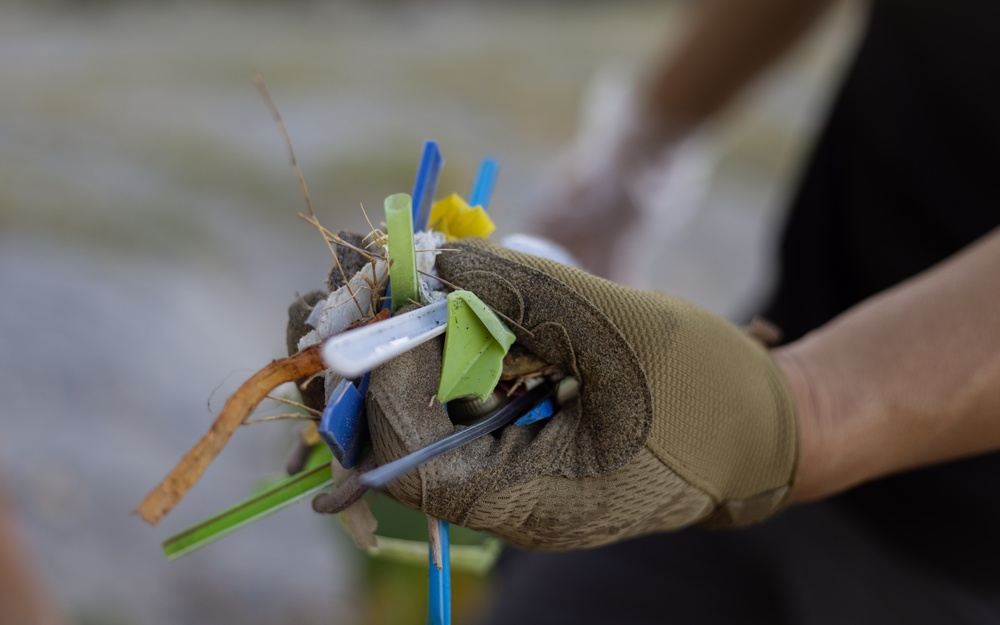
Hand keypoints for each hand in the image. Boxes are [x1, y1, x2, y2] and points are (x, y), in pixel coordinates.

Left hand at [366, 238, 796, 549]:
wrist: (768, 430)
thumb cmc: (710, 392)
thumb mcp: (618, 327)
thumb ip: (523, 290)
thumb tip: (439, 258)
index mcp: (527, 498)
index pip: (408, 456)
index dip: (389, 378)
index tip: (401, 298)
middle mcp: (509, 501)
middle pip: (410, 436)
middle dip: (400, 353)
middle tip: (403, 279)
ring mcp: (520, 477)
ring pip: (439, 414)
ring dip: (434, 346)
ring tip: (452, 284)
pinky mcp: (534, 449)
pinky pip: (476, 404)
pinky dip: (471, 354)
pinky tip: (487, 310)